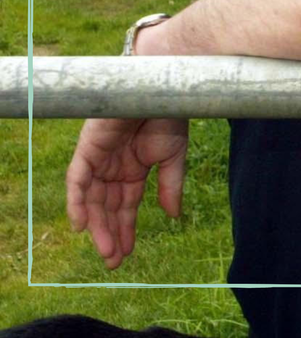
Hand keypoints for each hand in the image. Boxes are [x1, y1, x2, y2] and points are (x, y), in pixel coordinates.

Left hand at [65, 117, 188, 268]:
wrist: (163, 91)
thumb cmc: (170, 118)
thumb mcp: (174, 158)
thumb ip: (170, 187)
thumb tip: (173, 216)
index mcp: (133, 169)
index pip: (125, 205)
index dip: (125, 228)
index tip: (127, 252)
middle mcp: (112, 167)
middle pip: (106, 206)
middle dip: (110, 233)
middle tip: (114, 259)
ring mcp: (98, 159)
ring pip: (92, 199)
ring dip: (96, 225)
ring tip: (106, 250)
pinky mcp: (87, 149)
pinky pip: (77, 181)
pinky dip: (77, 203)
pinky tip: (82, 225)